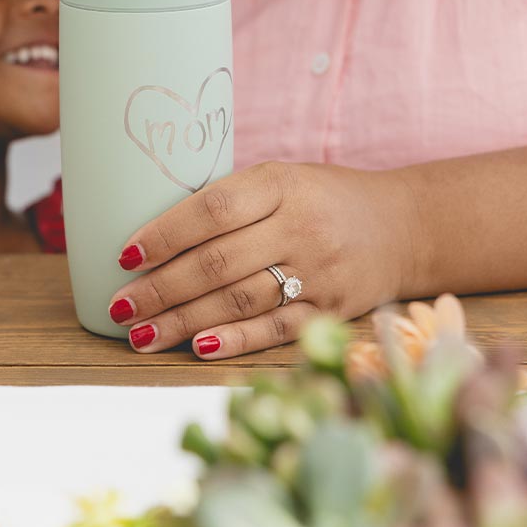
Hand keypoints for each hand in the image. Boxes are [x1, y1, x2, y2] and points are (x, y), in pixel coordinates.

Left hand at [107, 161, 419, 359]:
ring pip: (241, 300)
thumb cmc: (323, 199)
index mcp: (281, 184)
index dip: (165, 233)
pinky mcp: (333, 311)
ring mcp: (320, 272)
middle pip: (218, 262)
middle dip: (161, 288)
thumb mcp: (282, 179)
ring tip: (141, 334)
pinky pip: (276, 330)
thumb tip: (154, 236)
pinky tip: (197, 348)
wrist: (405, 226)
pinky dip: (235, 340)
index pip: (212, 209)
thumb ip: (231, 202)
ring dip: (184, 321)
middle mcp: (301, 227)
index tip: (125, 253)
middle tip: (121, 306)